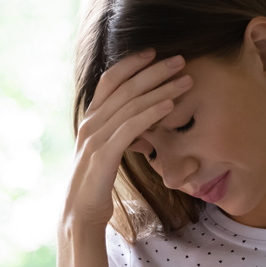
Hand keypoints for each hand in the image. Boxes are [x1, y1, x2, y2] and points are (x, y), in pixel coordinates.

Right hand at [64, 50, 192, 227]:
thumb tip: (143, 127)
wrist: (80, 213)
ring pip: (131, 104)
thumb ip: (120, 134)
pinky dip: (152, 113)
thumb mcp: (108, 152)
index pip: (110, 80)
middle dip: (154, 71)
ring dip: (161, 89)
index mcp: (91, 119)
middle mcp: (91, 123)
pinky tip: (170, 106)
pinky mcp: (104, 154)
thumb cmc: (97, 184)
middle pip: (125, 87)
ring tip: (185, 80)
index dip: (131, 63)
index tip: (154, 52)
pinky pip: (131, 127)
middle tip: (180, 60)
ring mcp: (95, 138)